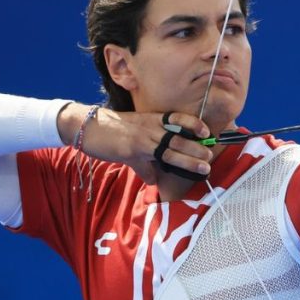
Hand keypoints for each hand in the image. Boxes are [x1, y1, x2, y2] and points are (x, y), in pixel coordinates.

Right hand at [58, 104, 213, 183]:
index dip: (193, 123)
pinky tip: (158, 182)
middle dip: (197, 147)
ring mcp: (143, 138)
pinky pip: (147, 162)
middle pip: (180, 137)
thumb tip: (154, 180)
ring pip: (170, 149)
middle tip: (210, 155)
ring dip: (188, 159)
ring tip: (203, 166)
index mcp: (154, 120)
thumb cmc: (113, 132)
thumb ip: (146, 162)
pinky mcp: (131, 149)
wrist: (88, 126)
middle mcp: (151, 127)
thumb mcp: (134, 140)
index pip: (178, 118)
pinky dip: (154, 173)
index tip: (206, 131)